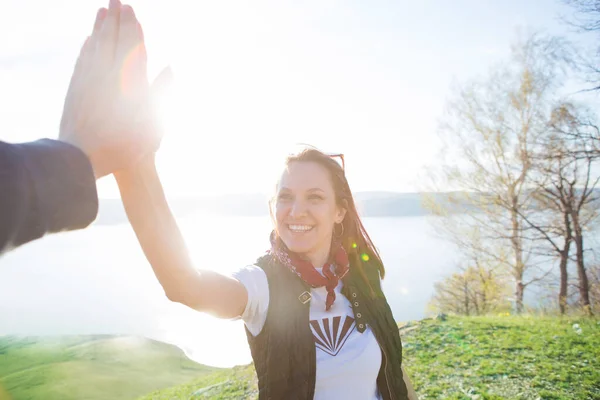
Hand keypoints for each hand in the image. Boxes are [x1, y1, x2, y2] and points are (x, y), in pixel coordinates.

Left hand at [59, 0, 170, 178]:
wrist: (82, 157)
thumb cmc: (123, 145)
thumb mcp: (152, 125)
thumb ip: (160, 94)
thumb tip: (170, 68)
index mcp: (127, 82)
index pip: (130, 46)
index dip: (131, 26)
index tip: (130, 9)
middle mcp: (106, 75)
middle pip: (110, 39)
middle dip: (114, 19)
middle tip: (115, 1)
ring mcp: (88, 80)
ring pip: (94, 46)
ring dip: (98, 27)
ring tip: (102, 12)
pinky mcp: (75, 89)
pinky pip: (82, 60)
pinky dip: (86, 47)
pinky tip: (88, 41)